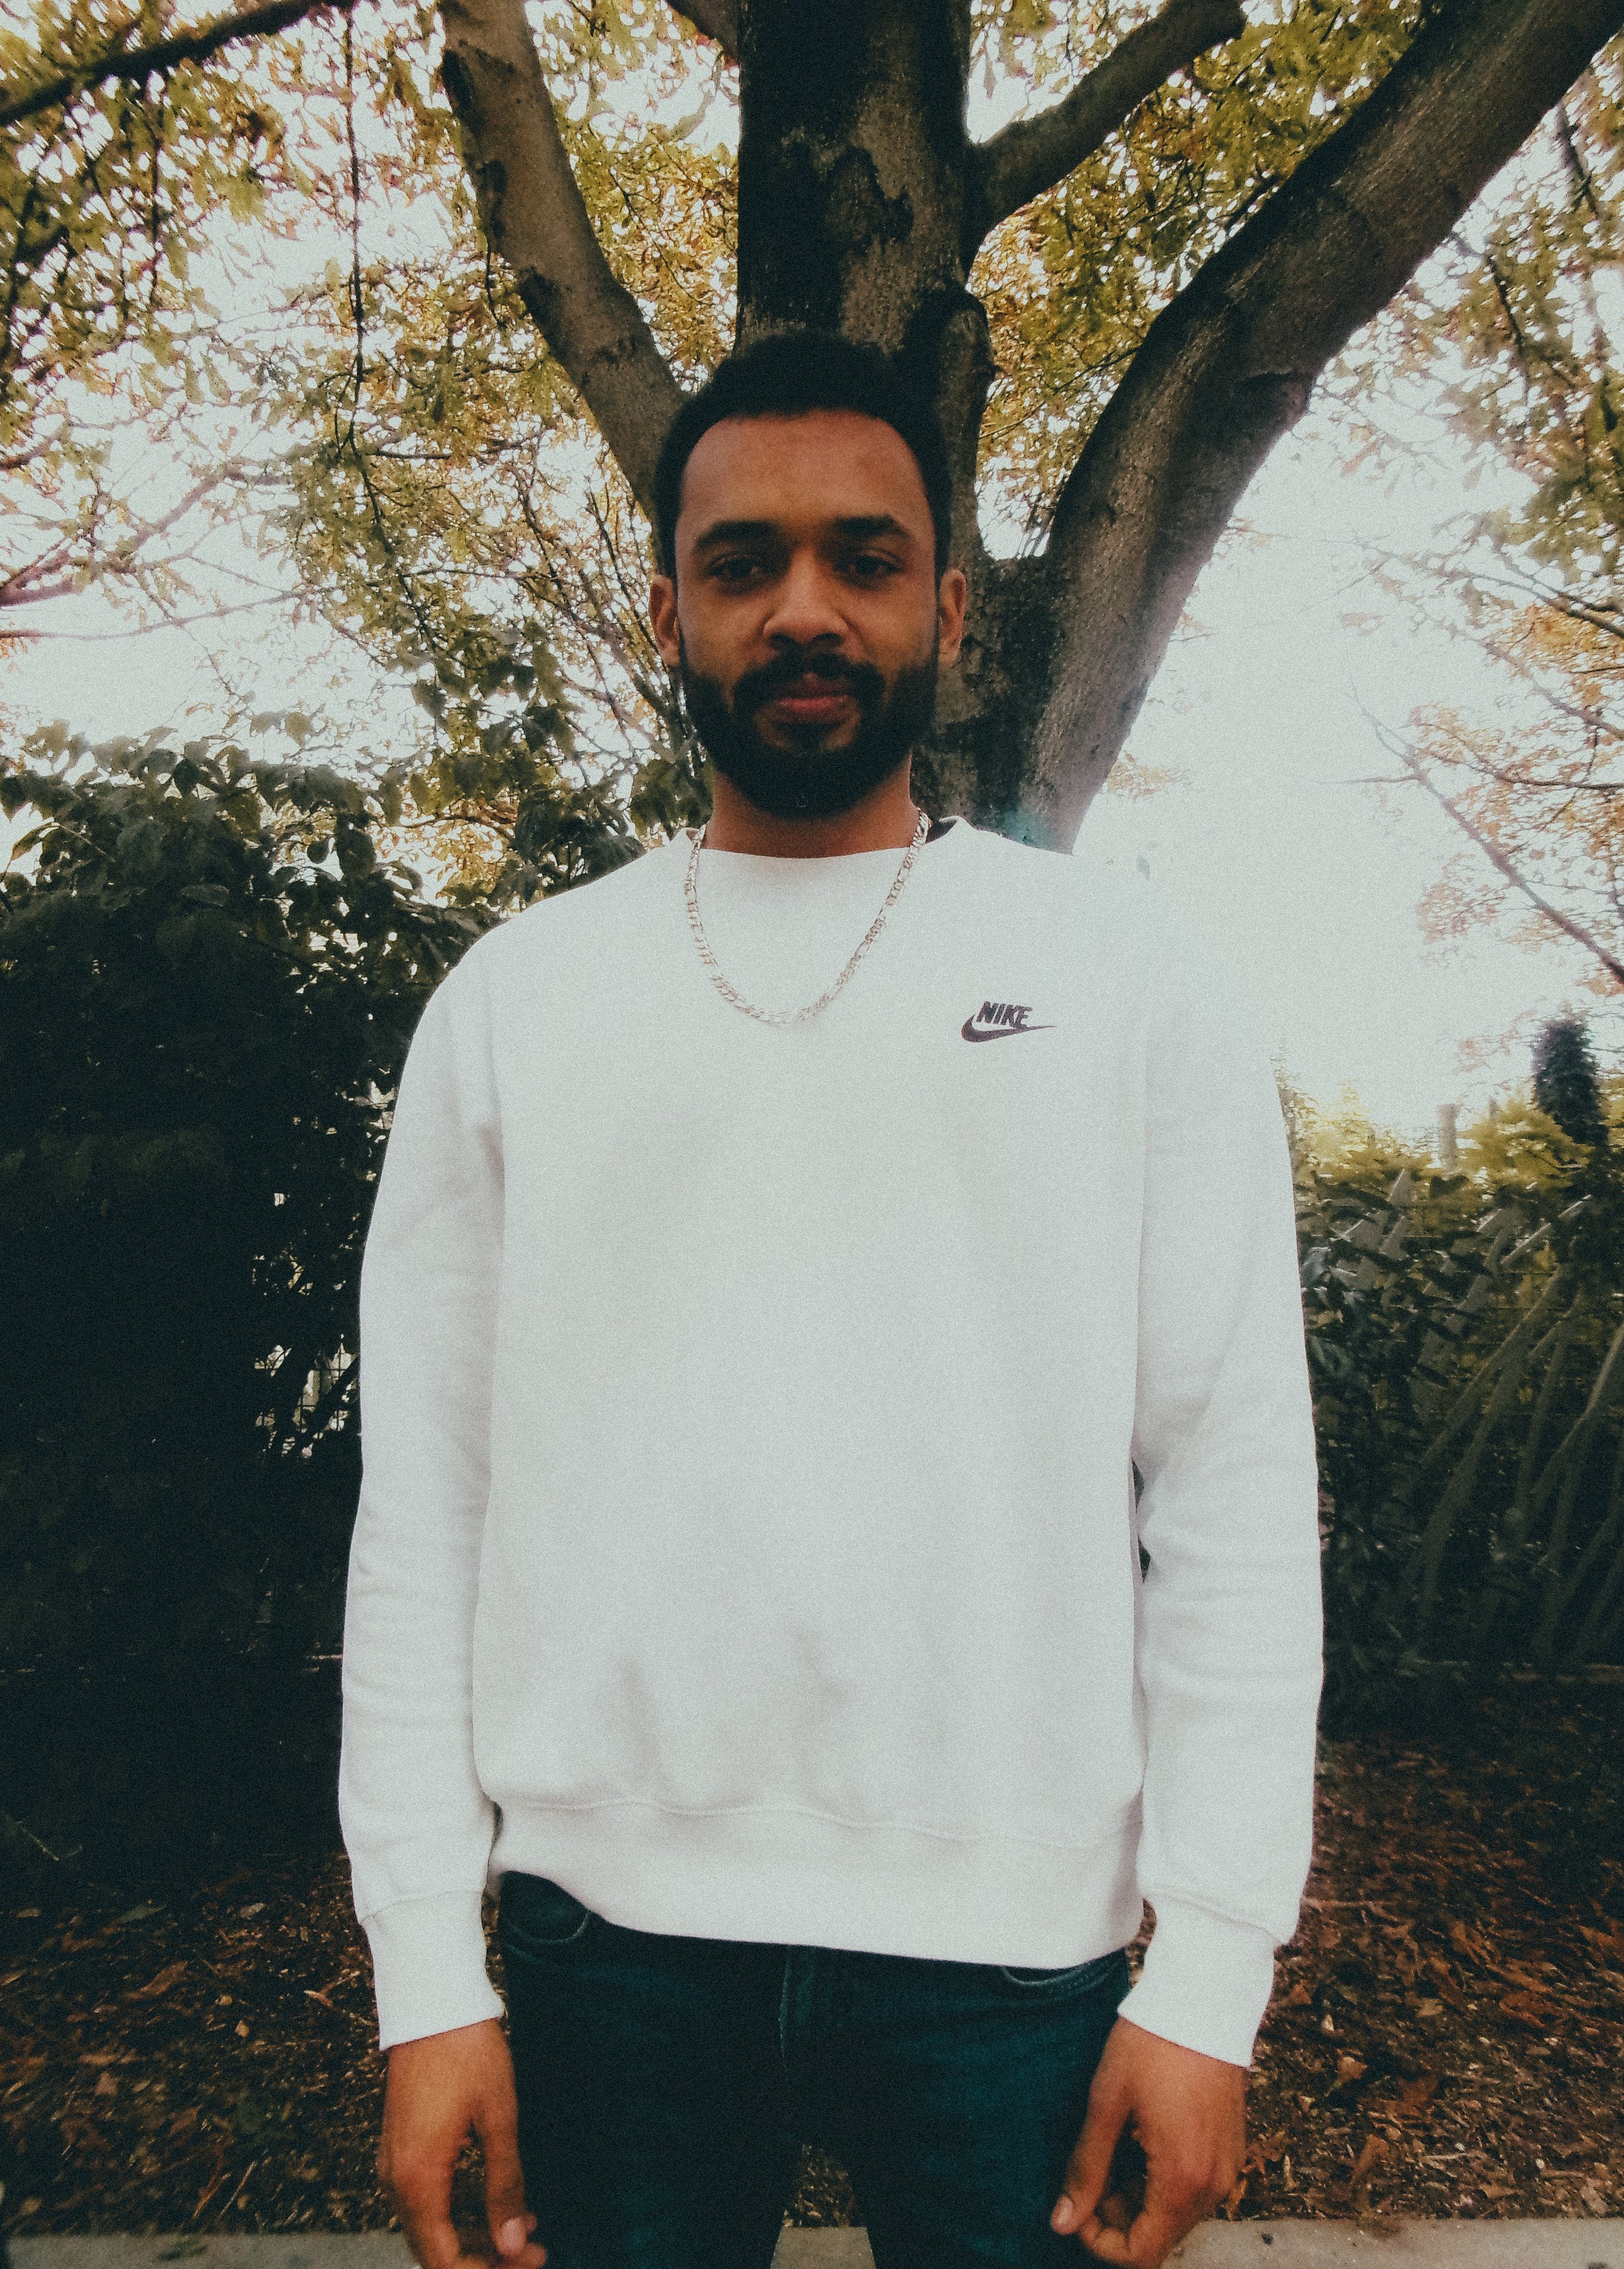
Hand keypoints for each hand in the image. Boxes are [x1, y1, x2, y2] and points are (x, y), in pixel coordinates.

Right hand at [380, 2017, 547, 2268]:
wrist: (433, 2002)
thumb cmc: (469, 2054)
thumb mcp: (499, 2118)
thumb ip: (505, 2186)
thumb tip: (512, 2245)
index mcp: (417, 2181)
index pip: (444, 2263)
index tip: (532, 2258)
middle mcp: (395, 2181)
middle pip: (435, 2252)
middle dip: (486, 2259)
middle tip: (534, 2248)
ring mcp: (394, 2165)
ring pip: (431, 2227)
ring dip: (476, 2236)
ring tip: (527, 2224)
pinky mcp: (401, 2148)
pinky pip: (426, 2201)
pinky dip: (460, 2210)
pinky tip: (498, 2199)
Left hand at [1050, 2018, 1245, 2266]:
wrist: (1205, 1996)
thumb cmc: (1151, 2043)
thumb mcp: (1107, 2103)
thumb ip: (1086, 2169)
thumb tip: (1062, 2223)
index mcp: (1182, 2181)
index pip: (1142, 2254)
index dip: (1101, 2241)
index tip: (1077, 2204)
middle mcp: (1214, 2186)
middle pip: (1161, 2236)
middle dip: (1118, 2216)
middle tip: (1090, 2170)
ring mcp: (1227, 2168)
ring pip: (1177, 2212)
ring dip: (1140, 2197)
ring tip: (1112, 2147)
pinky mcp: (1231, 2148)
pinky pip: (1194, 2187)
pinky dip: (1163, 2180)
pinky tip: (1140, 2138)